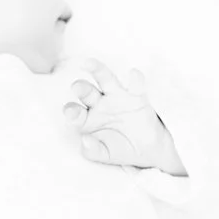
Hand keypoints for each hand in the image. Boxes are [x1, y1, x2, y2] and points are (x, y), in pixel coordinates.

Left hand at [63, 59, 185, 174]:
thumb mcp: (105, 155)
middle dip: (81, 88)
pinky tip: (133, 74)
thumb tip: (84, 141)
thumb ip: (93, 151)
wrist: (147, 151)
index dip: (71, 111)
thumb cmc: (120, 149)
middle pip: (86, 92)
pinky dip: (135, 79)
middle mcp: (98, 105)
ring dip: (98, 71)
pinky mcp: (136, 97)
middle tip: (77, 87)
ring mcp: (116, 98)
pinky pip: (135, 86)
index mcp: (86, 119)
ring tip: (89, 63)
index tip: (72, 113)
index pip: (74, 112)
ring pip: (105, 80)